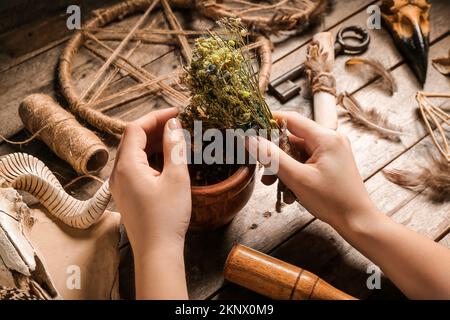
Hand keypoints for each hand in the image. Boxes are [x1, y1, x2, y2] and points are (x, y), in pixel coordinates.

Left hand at [110, 108, 190, 254]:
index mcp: (126, 166)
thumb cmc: (167, 218)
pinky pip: (135, 166)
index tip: (177, 112)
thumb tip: (173, 126)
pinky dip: (150, 156)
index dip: (157, 116)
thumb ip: (174, 147)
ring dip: (153, 142)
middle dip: (155, 128)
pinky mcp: (126, 193)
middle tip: (178, 124)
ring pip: (134, 152)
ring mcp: (119, 184)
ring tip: (175, 138)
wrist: (156, 252)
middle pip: (132, 138)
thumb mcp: (176, 178)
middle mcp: (117, 173)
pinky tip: (166, 158)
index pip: (136, 128)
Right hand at [248, 111, 377, 230]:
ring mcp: (331, 152)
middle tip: (264, 174)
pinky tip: (290, 193)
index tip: (251, 130)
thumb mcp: (297, 178)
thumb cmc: (333, 200)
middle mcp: (330, 140)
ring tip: (275, 187)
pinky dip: (295, 175)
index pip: (291, 119)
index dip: (269, 122)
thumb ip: (272, 157)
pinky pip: (305, 163)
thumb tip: (251, 140)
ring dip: (283, 169)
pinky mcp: (330, 163)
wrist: (357, 221)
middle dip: (275, 157)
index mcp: (326, 137)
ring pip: (297, 154)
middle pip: (292, 139)